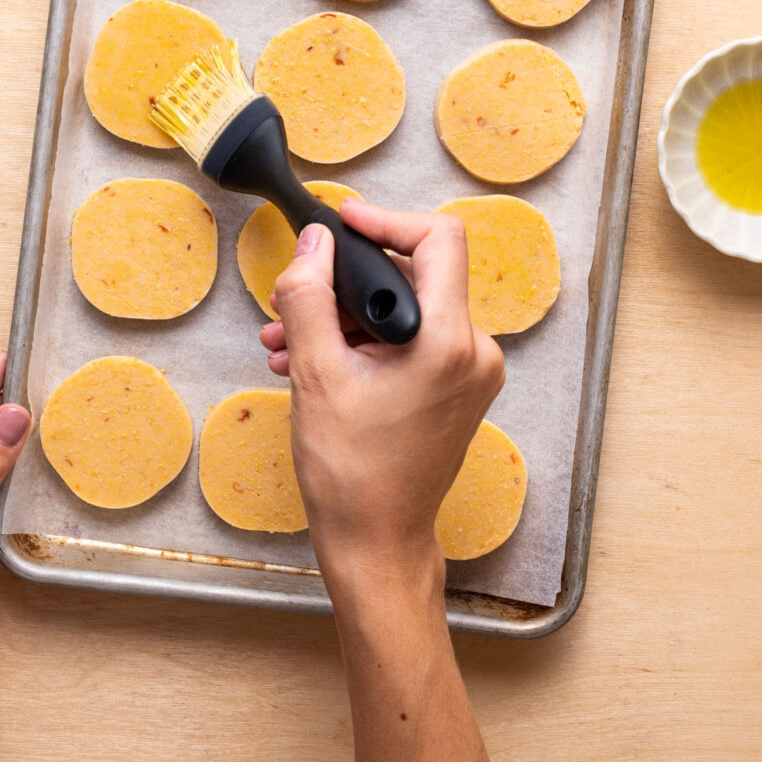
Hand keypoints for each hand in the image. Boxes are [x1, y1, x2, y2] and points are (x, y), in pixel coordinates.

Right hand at [259, 200, 504, 597]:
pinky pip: (412, 341)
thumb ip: (308, 297)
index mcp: (448, 342)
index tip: (345, 221)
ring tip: (287, 341)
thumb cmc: (352, 474)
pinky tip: (314, 364)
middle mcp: (474, 352)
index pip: (438, 240)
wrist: (377, 542)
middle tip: (294, 298)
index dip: (387, 219)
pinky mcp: (458, 390)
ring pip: (405, 312)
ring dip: (344, 318)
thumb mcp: (314, 374)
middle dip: (346, 283)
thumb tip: (312, 243)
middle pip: (414, 276)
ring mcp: (471, 373)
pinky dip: (365, 344)